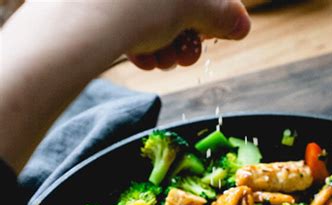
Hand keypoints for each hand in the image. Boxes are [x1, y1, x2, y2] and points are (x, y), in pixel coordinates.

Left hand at [102, 0, 250, 70]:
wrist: (80, 20)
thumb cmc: (139, 4)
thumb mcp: (192, 8)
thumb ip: (221, 14)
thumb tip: (241, 24)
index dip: (213, 14)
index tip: (211, 36)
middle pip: (177, 2)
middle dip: (186, 35)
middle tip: (184, 58)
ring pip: (153, 12)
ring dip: (165, 45)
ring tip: (161, 61)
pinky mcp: (100, 7)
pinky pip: (128, 17)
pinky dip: (140, 41)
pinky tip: (143, 58)